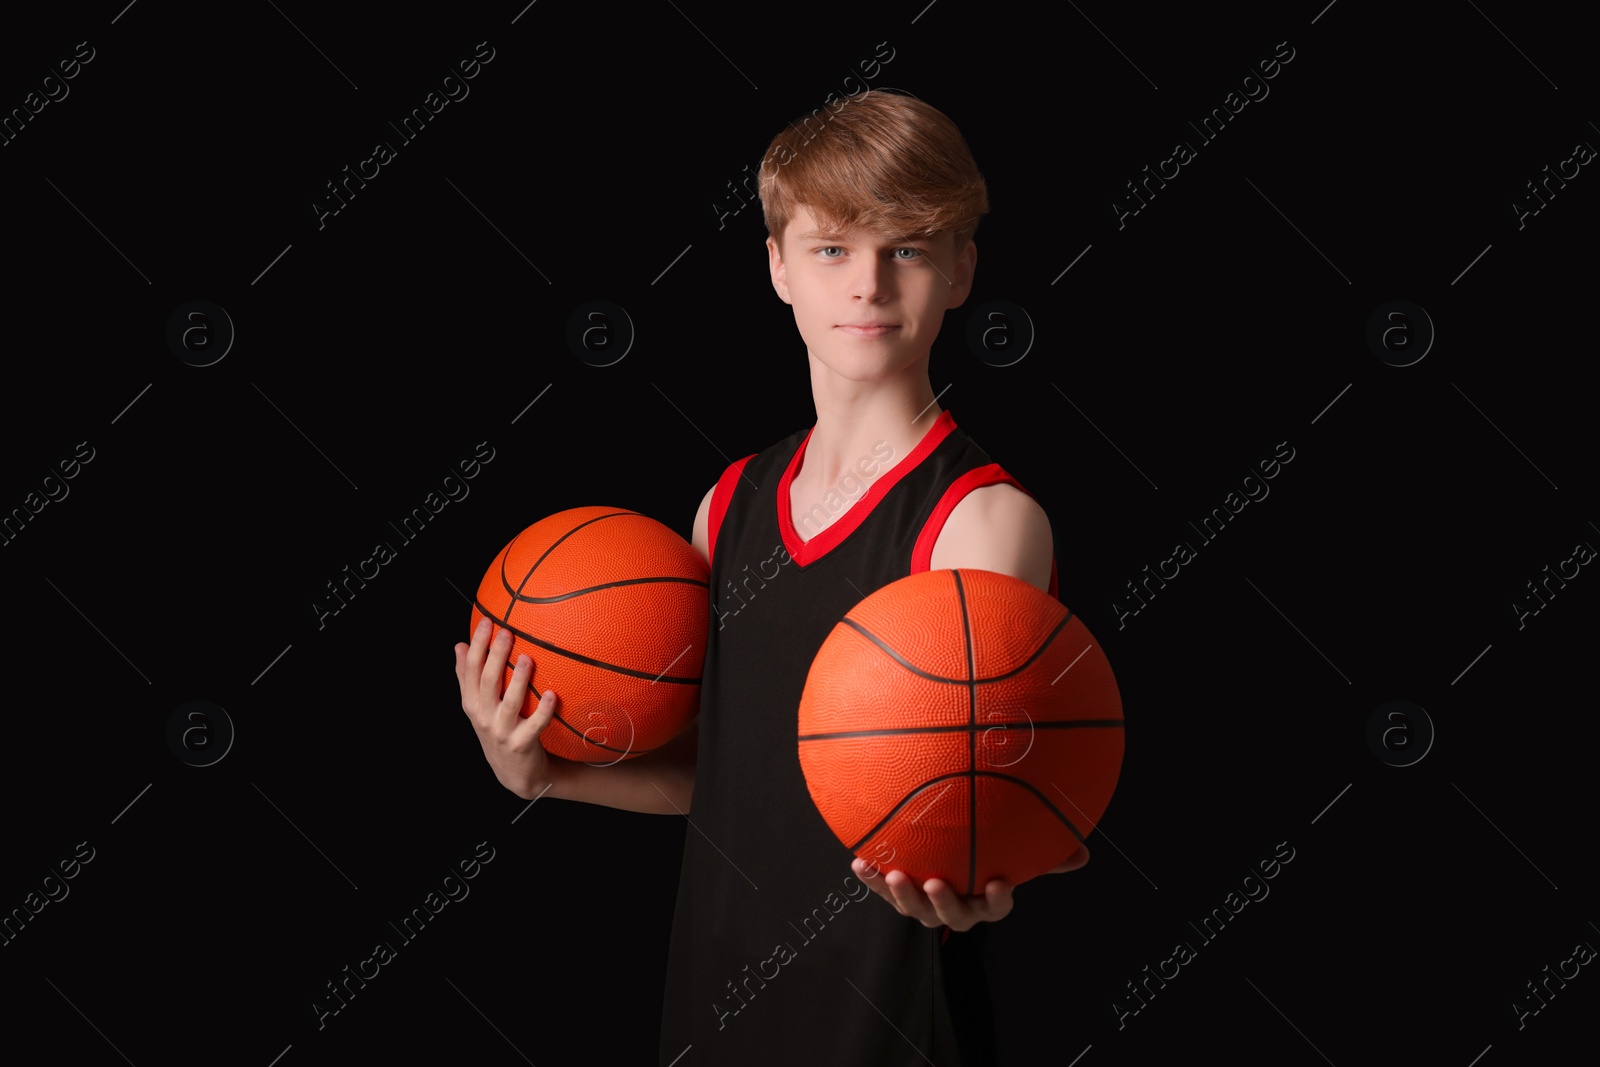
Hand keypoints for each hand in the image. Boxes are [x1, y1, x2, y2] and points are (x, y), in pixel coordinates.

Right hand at [455, 618, 560, 798]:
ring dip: (519, 680)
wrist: (514, 773)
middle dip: (495, 655)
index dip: (477, 645)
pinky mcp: (521, 744)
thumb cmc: (498, 730)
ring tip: (528, 659)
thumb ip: (468, 677)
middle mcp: (483, 716)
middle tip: (506, 631)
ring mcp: (501, 731)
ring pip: (509, 702)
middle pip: (487, 681)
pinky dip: (544, 711)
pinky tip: (553, 695)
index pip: (470, 670)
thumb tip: (458, 644)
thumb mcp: (479, 706)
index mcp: (472, 703)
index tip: (486, 621)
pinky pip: (534, 725)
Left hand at [851, 843, 1088, 931]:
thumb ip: (1044, 854)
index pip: (996, 908)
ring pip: (914, 908)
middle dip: (943, 903)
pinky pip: (884, 887)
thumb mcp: (1016, 851)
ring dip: (902, 895)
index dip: (997, 900)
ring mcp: (925, 901)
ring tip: (896, 875)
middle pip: (951, 915)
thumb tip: (1083, 854)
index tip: (1001, 884)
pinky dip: (872, 878)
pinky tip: (860, 861)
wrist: (946, 849)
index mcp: (984, 899)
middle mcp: (955, 906)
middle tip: (937, 884)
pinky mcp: (898, 890)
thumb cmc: (991, 851)